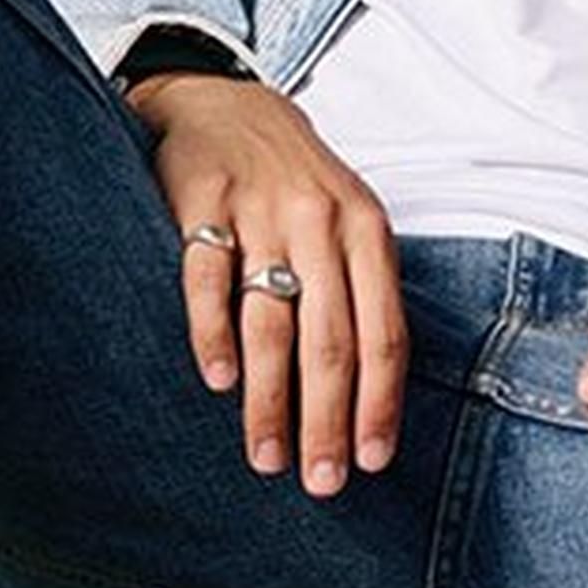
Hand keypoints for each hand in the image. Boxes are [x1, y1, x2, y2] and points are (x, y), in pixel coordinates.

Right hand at [133, 73, 407, 496]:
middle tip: (320, 482)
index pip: (385, 330)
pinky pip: (207, 280)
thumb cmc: (297, 186)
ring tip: (267, 457)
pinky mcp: (202, 203)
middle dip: (328, 419)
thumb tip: (371, 396)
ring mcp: (262, 211)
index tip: (373, 460)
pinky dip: (212, 334)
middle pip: (331, 338)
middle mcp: (321, 221)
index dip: (380, 400)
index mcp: (367, 230)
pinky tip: (215, 381)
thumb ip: (360, 292)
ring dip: (269, 399)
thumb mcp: (347, 224)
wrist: (227, 105)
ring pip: (271, 321)